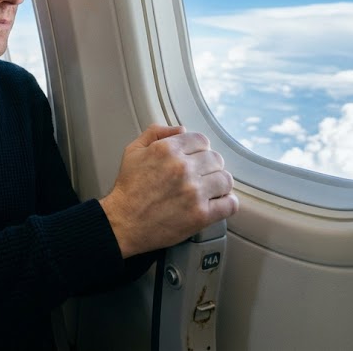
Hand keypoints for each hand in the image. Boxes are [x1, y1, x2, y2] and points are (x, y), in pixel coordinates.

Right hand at [99, 124, 238, 257]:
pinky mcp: (201, 215)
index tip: (196, 158)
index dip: (199, 149)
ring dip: (219, 184)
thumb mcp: (133, 151)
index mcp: (168, 150)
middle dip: (209, 166)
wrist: (123, 223)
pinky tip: (218, 203)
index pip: (201, 140)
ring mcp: (194, 192)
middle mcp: (183, 168)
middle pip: (216, 159)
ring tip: (210, 189)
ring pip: (226, 180)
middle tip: (201, 175)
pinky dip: (227, 203)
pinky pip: (230, 204)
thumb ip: (155, 133)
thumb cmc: (128, 190)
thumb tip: (180, 130)